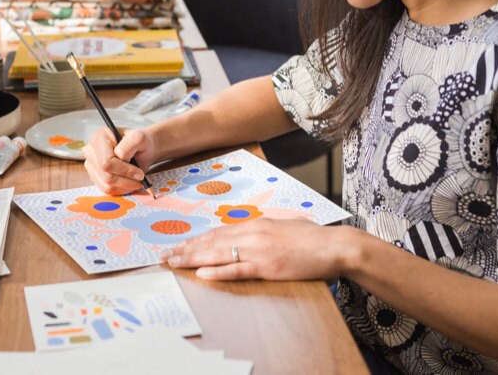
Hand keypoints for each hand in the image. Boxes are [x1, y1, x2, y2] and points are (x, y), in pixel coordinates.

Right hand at [83, 127, 162, 194]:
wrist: (142, 149)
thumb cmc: (140, 142)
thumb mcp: (139, 138)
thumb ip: (128, 145)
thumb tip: (119, 157)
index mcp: (98, 137)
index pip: (107, 162)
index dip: (125, 170)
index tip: (140, 173)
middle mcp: (90, 151)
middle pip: (106, 175)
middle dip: (126, 180)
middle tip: (140, 178)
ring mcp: (91, 165)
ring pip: (106, 185)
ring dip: (125, 186)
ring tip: (136, 180)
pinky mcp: (95, 177)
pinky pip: (107, 190)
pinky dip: (121, 189)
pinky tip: (129, 182)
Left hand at [161, 219, 354, 280]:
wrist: (333, 245)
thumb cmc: (313, 238)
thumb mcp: (285, 225)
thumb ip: (267, 228)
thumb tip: (257, 230)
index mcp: (256, 224)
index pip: (218, 232)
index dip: (196, 239)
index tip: (180, 244)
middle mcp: (253, 233)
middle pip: (211, 242)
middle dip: (186, 249)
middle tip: (165, 255)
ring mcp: (258, 250)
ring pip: (218, 255)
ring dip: (193, 260)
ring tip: (173, 263)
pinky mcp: (267, 266)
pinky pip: (237, 270)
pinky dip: (218, 272)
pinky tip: (202, 274)